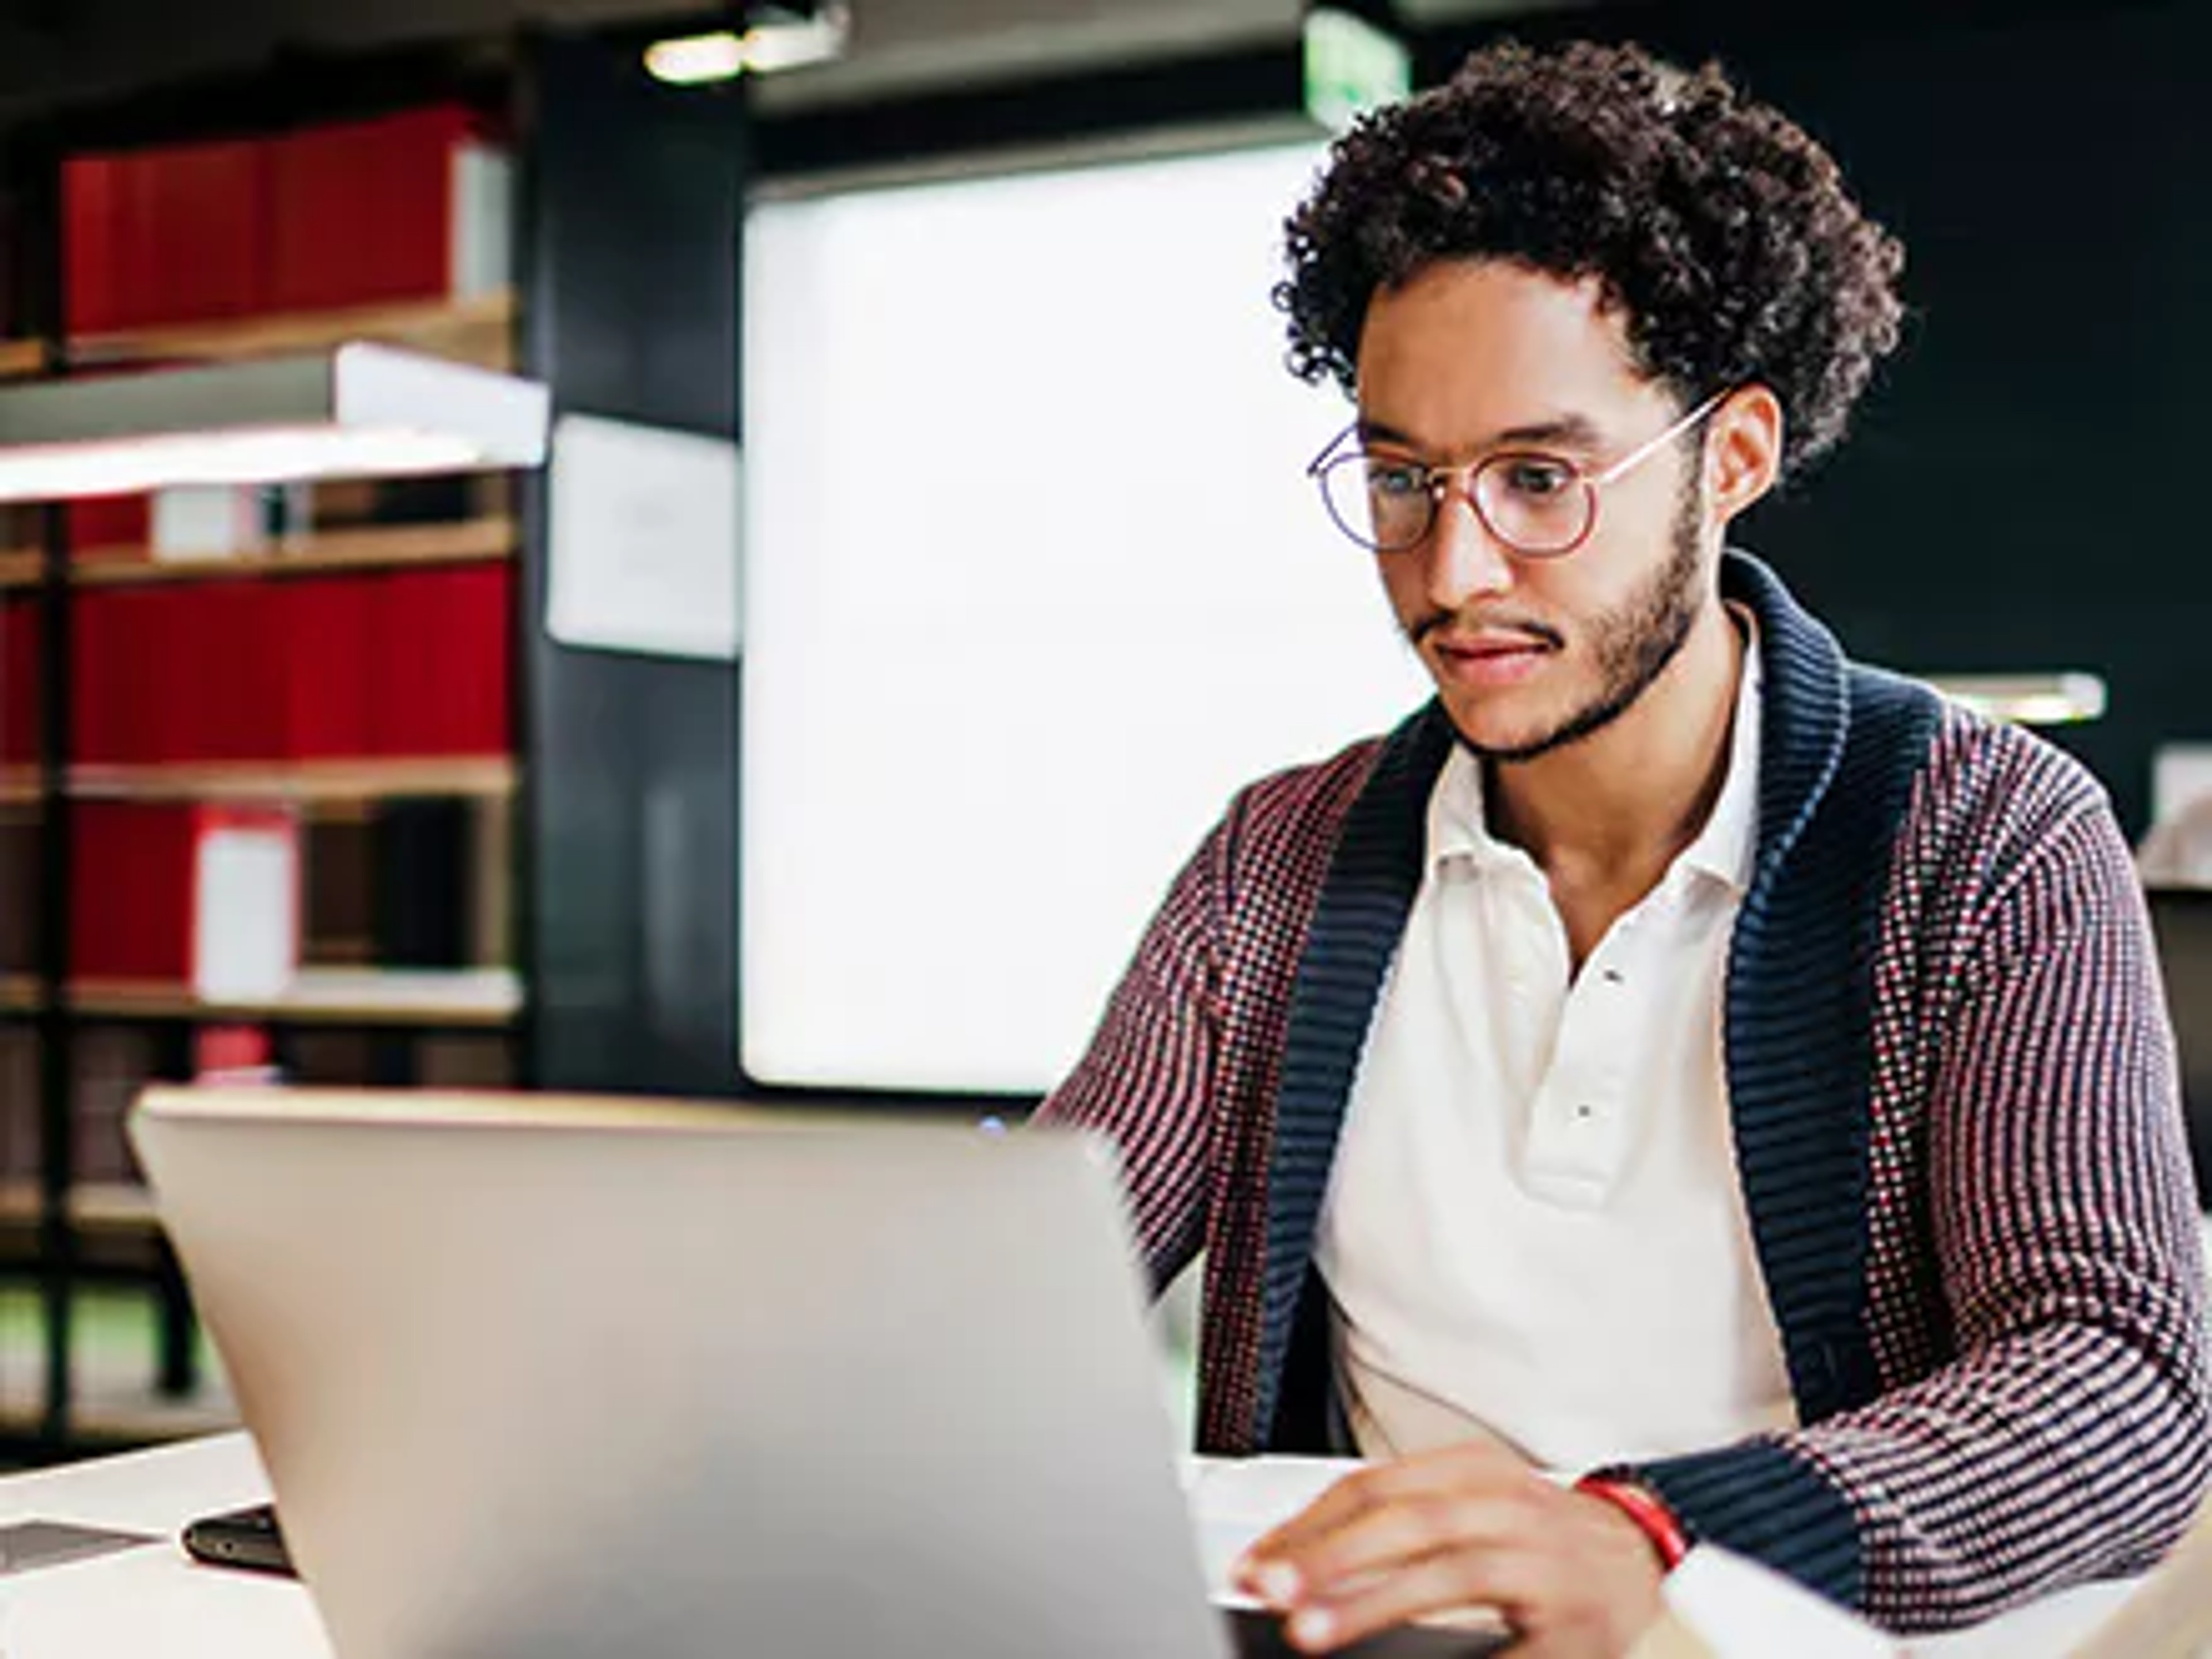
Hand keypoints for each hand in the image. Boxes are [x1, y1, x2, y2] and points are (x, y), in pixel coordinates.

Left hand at [1231, 1442, 1666, 1657]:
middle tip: (1267, 1586)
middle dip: (1325, 1556)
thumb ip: (1399, 1523)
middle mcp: (1507, 1505)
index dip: (1306, 1523)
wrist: (1647, 1561)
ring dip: (1368, 1601)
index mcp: (1473, 1471)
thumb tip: (1304, 1563)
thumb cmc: (1542, 1541)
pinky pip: (1496, 1641)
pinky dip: (1447, 1654)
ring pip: (1442, 1568)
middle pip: (1401, 1520)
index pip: (1372, 1487)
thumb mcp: (1471, 1507)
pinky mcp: (1567, 1618)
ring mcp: (1540, 1559)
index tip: (1254, 1561)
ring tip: (1310, 1629)